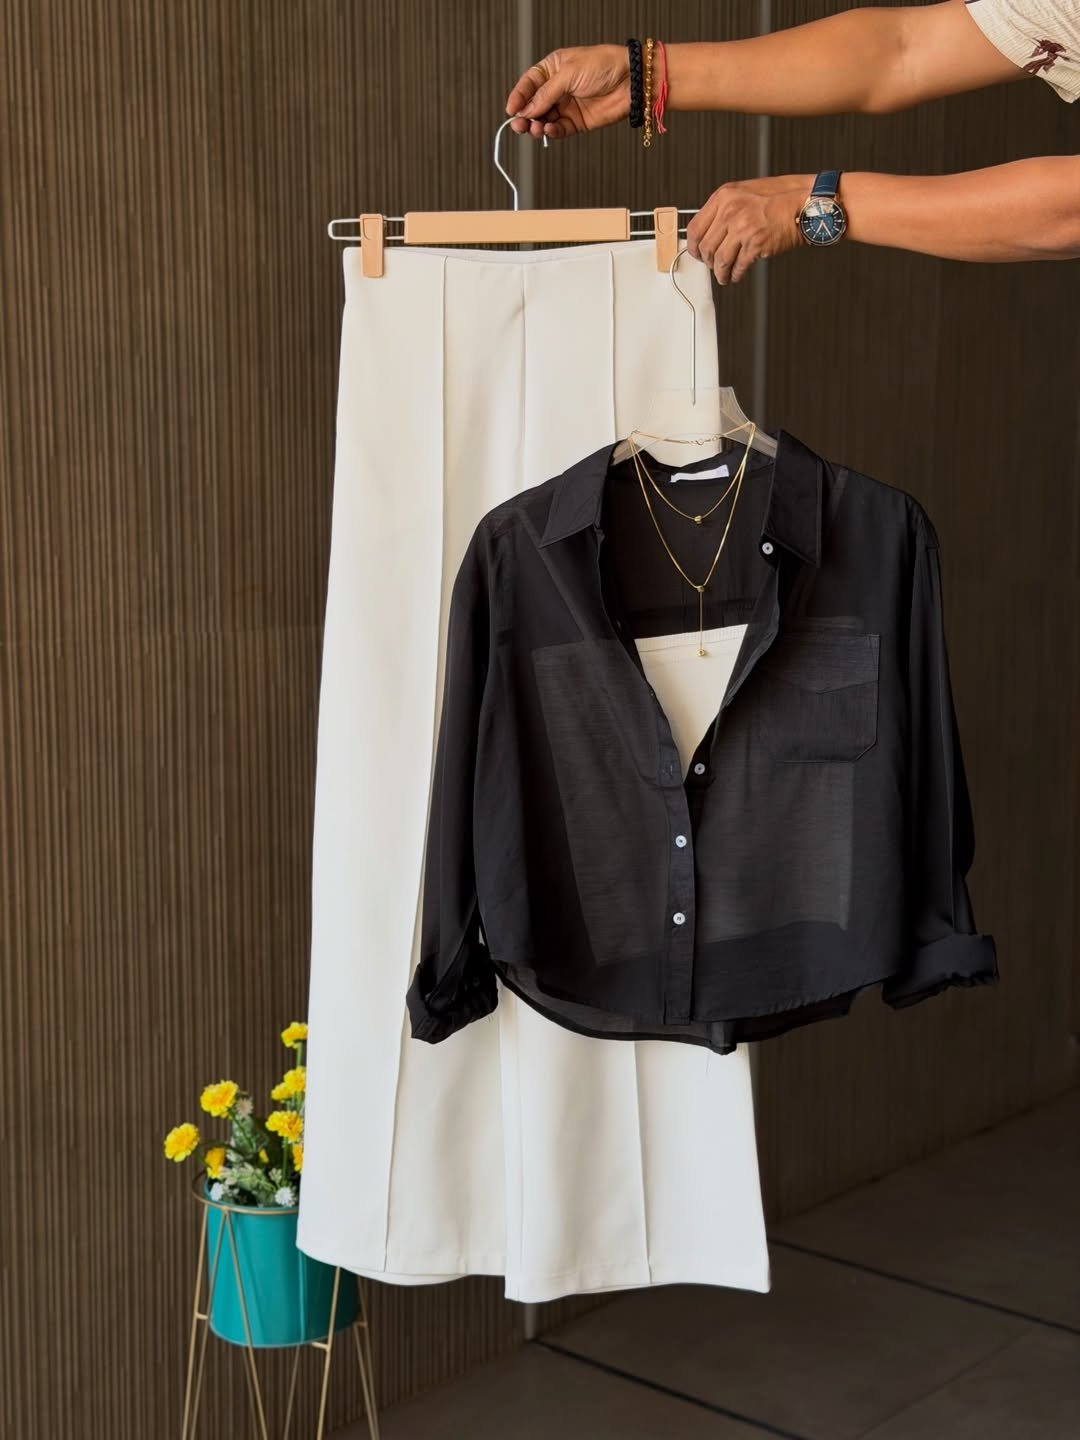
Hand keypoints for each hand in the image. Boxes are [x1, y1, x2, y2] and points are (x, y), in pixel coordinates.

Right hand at [505, 45, 629, 138]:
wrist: (630, 81)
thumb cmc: (604, 65)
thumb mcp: (569, 73)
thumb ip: (547, 93)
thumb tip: (528, 109)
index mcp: (553, 68)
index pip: (529, 83)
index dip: (518, 96)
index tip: (511, 109)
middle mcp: (558, 88)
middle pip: (534, 105)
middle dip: (525, 115)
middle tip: (519, 124)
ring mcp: (567, 106)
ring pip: (544, 120)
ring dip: (536, 126)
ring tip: (535, 128)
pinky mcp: (577, 122)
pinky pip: (559, 130)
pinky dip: (552, 132)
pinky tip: (549, 130)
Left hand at [686, 176, 813, 283]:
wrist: (806, 203)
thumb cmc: (780, 198)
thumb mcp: (745, 193)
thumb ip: (725, 209)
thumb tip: (710, 231)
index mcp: (724, 196)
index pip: (695, 228)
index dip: (694, 246)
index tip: (697, 254)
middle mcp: (730, 211)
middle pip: (706, 247)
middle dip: (708, 262)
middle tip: (713, 266)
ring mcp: (742, 227)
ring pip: (719, 260)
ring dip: (720, 273)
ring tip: (724, 276)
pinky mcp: (755, 244)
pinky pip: (738, 266)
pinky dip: (735, 274)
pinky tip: (737, 274)